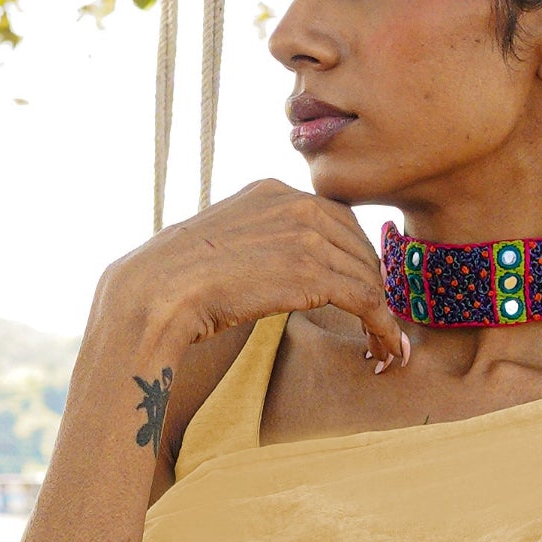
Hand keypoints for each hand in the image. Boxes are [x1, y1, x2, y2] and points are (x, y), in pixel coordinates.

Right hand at [89, 180, 406, 446]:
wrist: (156, 293)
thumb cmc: (176, 279)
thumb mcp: (222, 242)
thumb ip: (257, 242)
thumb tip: (270, 266)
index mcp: (272, 190)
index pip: (336, 218)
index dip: (354, 256)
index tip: (360, 288)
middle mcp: (294, 203)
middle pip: (359, 244)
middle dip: (374, 284)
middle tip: (380, 322)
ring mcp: (305, 235)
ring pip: (368, 274)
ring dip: (383, 314)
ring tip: (385, 347)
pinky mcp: (312, 272)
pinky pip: (367, 299)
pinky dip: (384, 327)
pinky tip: (385, 350)